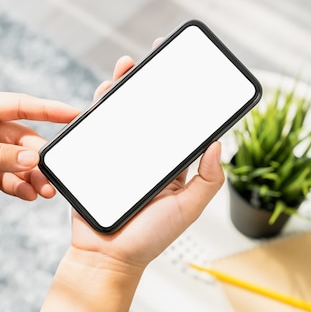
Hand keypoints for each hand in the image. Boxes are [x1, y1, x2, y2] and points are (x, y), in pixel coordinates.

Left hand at [0, 91, 78, 227]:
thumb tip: (34, 158)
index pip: (18, 104)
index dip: (48, 109)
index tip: (74, 114)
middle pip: (22, 139)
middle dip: (39, 157)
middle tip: (54, 175)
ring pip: (19, 161)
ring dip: (32, 175)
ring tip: (45, 191)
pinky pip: (8, 178)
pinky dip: (19, 186)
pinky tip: (28, 195)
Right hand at [71, 39, 224, 269]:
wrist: (105, 256)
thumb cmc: (149, 239)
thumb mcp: (187, 209)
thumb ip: (207, 180)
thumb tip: (218, 143)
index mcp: (169, 167)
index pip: (177, 126)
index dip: (182, 100)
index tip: (187, 74)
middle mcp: (144, 156)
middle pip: (147, 113)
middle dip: (150, 83)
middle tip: (156, 54)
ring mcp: (117, 156)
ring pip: (120, 115)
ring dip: (124, 88)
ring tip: (128, 66)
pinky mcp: (93, 159)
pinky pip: (95, 130)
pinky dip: (98, 109)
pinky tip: (105, 92)